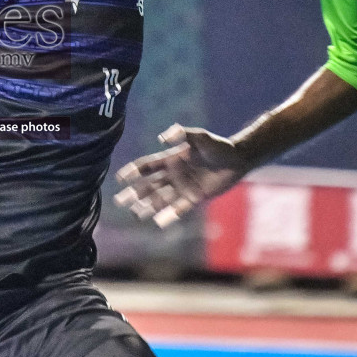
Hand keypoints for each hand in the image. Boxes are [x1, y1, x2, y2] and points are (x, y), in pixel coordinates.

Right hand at [114, 125, 248, 227]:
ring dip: (147, 206)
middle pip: (149, 185)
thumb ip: (181, 134)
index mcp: (171, 159)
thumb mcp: (200, 137)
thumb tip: (161, 138)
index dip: (133, 171)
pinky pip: (179, 208)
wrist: (237, 159)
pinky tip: (158, 222)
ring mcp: (183, 187)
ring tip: (134, 214)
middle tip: (118, 201)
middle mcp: (174, 175)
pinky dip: (169, 215)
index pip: (147, 166)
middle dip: (134, 193)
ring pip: (160, 199)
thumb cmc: (218, 145)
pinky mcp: (195, 198)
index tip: (120, 178)